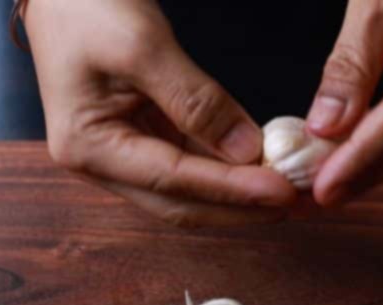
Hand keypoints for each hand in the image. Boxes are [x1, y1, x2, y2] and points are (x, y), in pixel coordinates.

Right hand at [24, 0, 296, 225]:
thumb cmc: (88, 7)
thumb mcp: (145, 47)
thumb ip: (196, 100)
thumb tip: (246, 151)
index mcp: (87, 147)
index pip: (171, 179)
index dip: (230, 189)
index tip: (282, 192)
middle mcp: (96, 162)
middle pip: (175, 202)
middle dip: (236, 207)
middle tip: (296, 205)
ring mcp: (114, 152)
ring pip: (182, 189)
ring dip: (233, 194)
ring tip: (286, 193)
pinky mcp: (133, 135)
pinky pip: (183, 161)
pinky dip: (221, 167)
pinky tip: (257, 168)